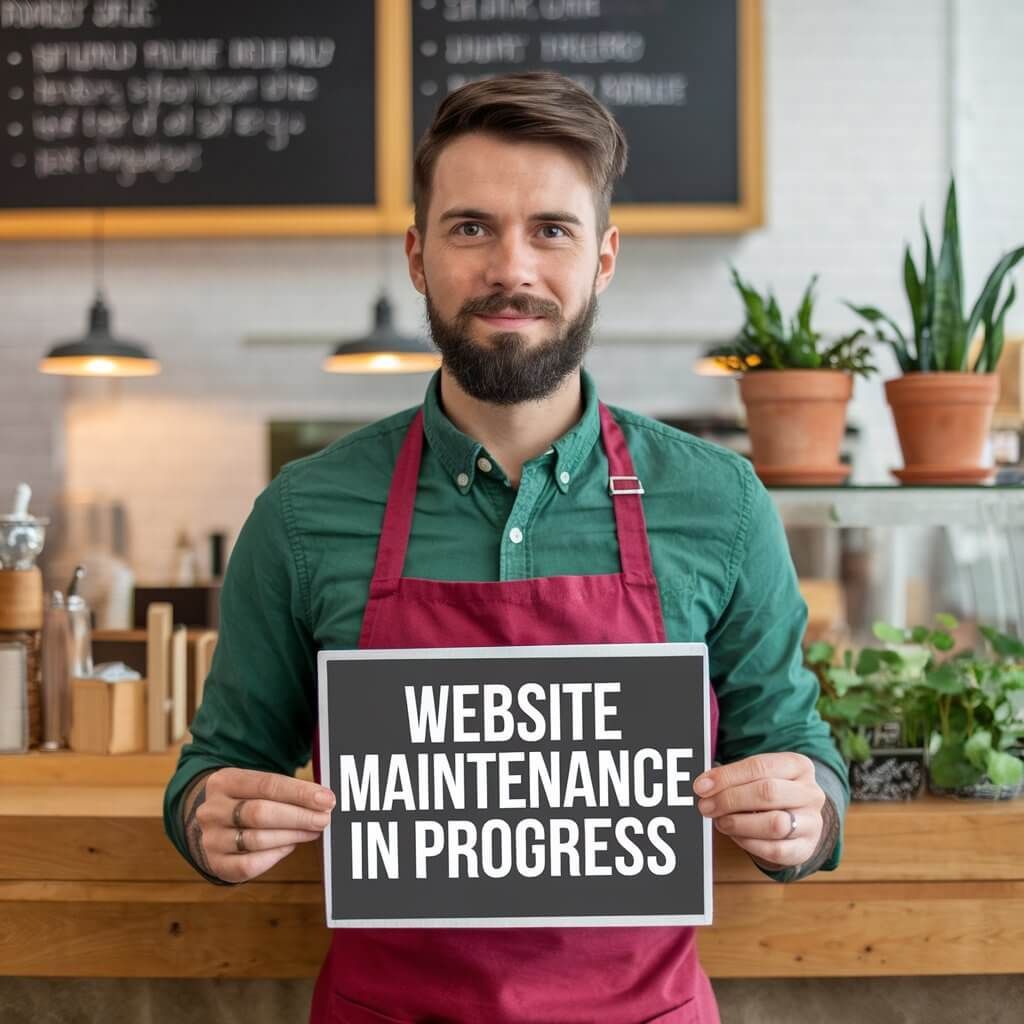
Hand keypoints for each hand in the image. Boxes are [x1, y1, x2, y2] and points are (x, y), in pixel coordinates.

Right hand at [183, 767, 335, 882]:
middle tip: (324, 819)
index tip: (326, 799)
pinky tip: (289, 845)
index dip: (300, 793)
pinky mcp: (216, 864)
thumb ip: (286, 790)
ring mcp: (211, 839)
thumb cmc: (247, 800)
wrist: (215, 824)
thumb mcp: (258, 786)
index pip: (267, 784)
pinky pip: (249, 865)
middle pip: (260, 813)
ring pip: (257, 840)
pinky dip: (275, 855)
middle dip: (298, 817)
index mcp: (224, 782)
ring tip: (312, 831)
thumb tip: (323, 801)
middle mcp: (212, 810)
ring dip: (292, 835)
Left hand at [693, 753, 824, 868]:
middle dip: (730, 800)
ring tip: (721, 822)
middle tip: (706, 806)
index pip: (759, 766)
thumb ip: (733, 777)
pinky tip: (736, 835)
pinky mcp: (806, 848)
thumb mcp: (757, 776)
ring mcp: (812, 822)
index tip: (701, 786)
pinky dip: (750, 843)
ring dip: (739, 823)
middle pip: (768, 793)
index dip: (727, 777)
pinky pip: (776, 850)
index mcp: (798, 765)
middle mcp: (810, 793)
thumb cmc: (771, 792)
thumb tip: (704, 786)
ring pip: (775, 824)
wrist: (799, 819)